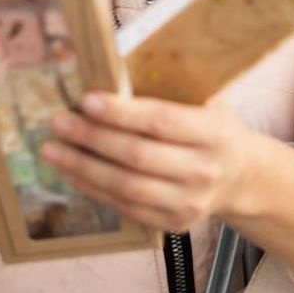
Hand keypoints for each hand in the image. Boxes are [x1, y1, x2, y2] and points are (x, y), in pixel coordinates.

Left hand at [39, 93, 266, 231]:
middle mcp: (204, 171)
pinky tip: (71, 171)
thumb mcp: (204, 101)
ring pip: (125, 186)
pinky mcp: (174, 223)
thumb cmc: (211, 127)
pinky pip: (124, 206)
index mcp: (214, 133)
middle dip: (91, 138)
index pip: (160, 122)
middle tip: (58, 122)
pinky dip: (93, 188)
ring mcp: (190, 202)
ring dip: (82, 167)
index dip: (121, 113)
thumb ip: (165, 88)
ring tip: (52, 149)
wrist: (241, 176)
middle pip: (137, 156)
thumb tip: (107, 69)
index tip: (86, 100)